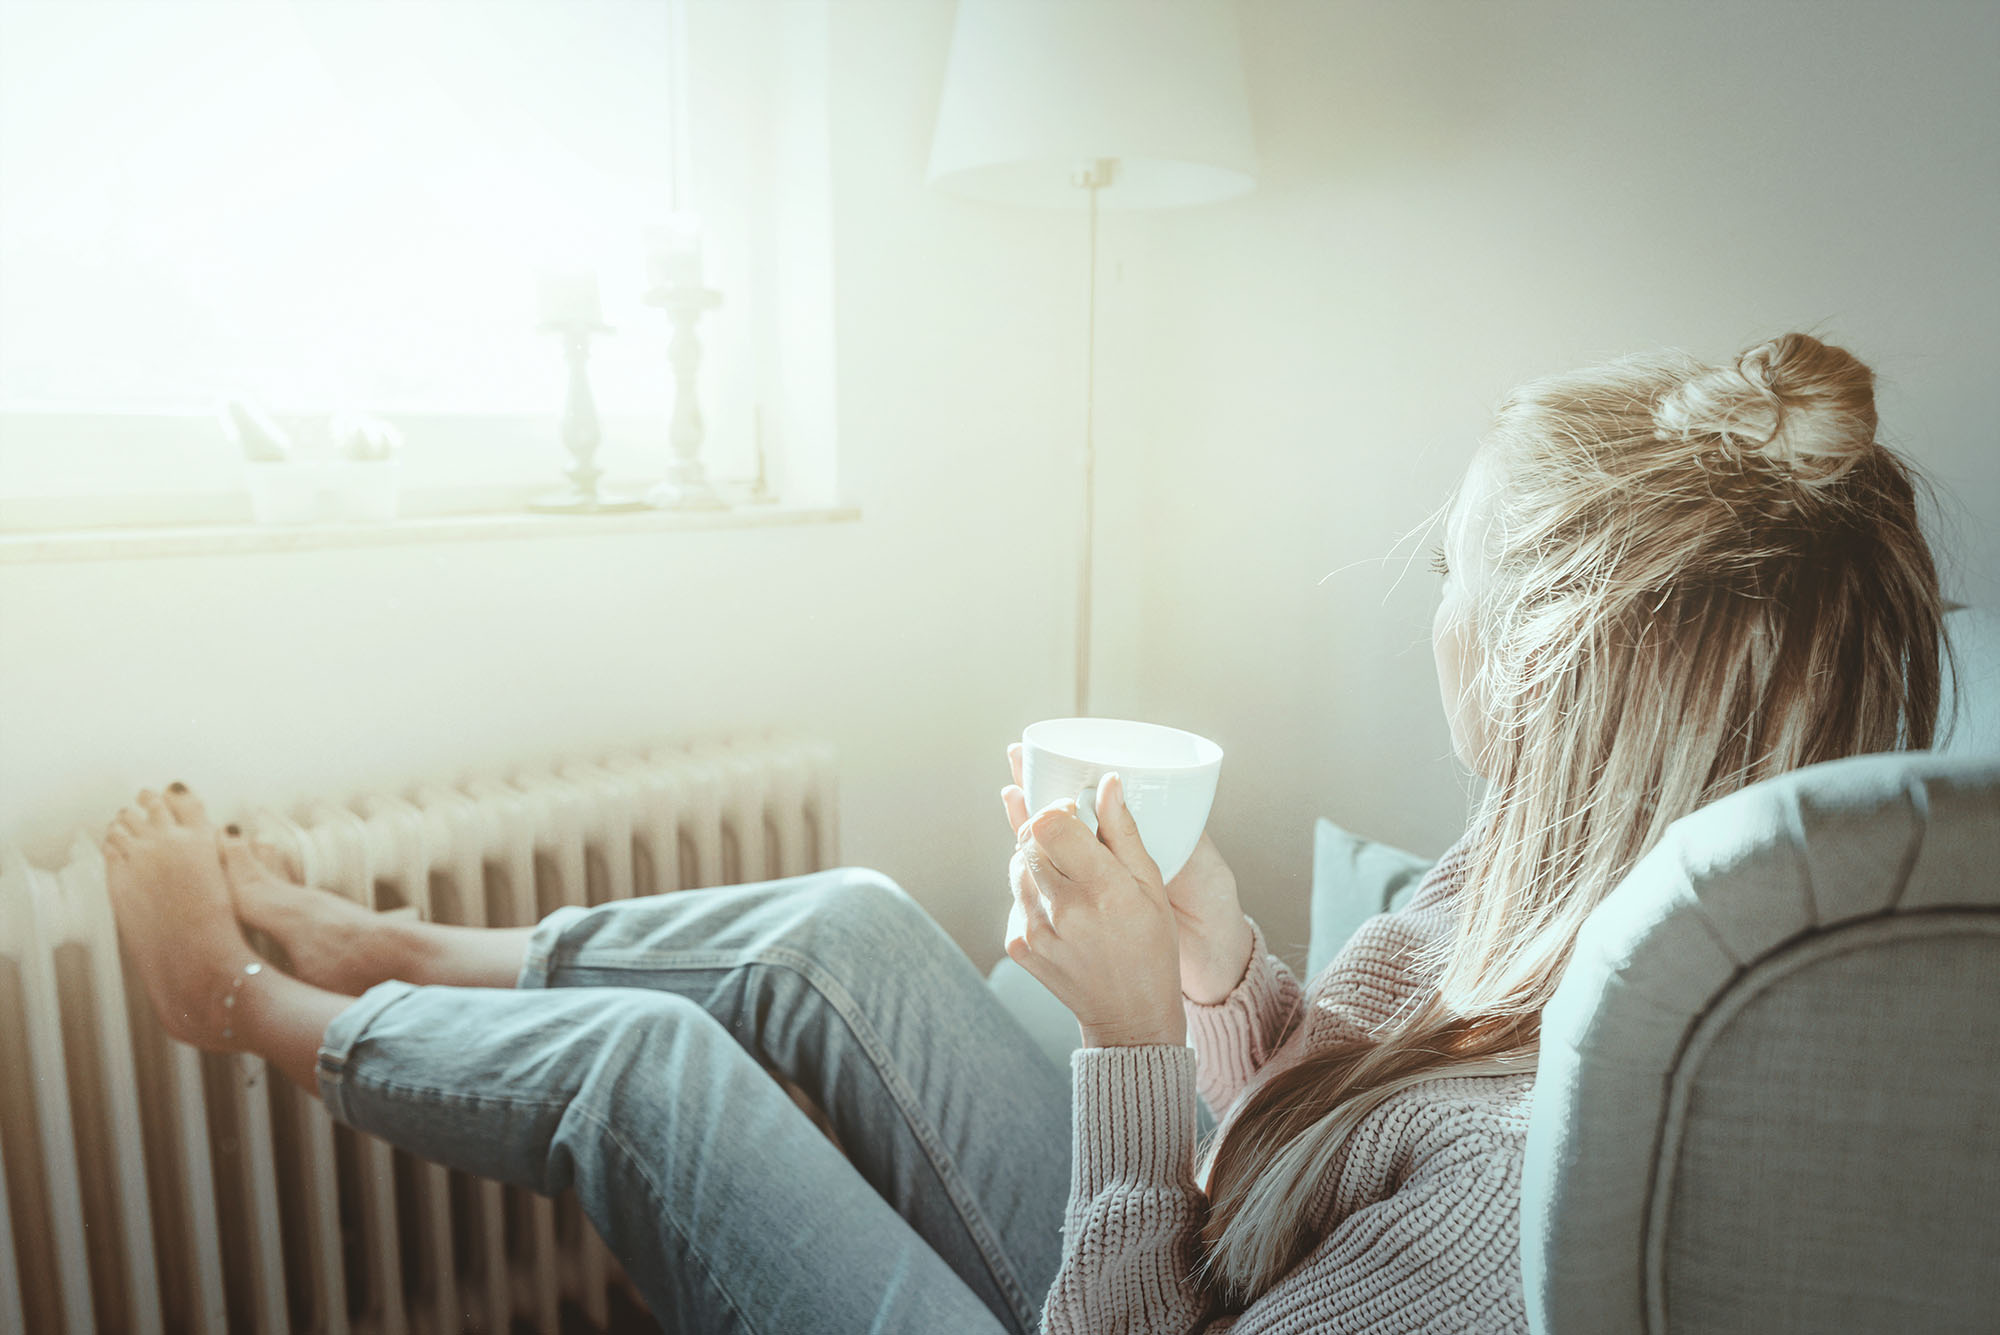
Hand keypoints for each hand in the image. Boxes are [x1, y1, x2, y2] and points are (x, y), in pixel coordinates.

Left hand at [1004, 744, 1251, 1004]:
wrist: (1130, 1016)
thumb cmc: (1151, 948)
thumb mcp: (1151, 887)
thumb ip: (1124, 832)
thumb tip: (1107, 783)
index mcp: (1103, 890)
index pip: (1050, 823)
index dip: (1057, 807)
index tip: (1073, 810)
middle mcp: (1063, 910)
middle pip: (1029, 839)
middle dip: (1046, 828)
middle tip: (1070, 836)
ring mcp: (1035, 930)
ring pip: (1017, 864)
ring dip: (1037, 858)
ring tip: (1068, 872)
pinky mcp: (1018, 945)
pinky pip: (1015, 896)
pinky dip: (1032, 890)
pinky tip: (1060, 905)